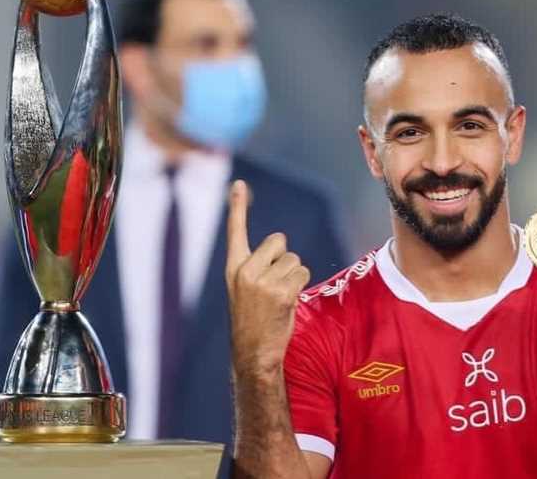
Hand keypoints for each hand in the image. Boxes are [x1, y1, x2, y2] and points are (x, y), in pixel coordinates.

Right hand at [225, 180, 310, 374]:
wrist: (253, 352)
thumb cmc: (253, 321)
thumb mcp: (243, 290)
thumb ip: (257, 267)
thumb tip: (280, 246)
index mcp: (233, 268)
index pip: (236, 231)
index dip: (237, 207)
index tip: (238, 184)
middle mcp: (245, 270)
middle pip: (279, 241)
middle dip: (284, 258)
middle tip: (274, 284)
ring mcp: (263, 281)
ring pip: (294, 260)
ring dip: (294, 276)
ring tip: (280, 297)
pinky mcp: (281, 292)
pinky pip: (302, 274)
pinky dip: (300, 285)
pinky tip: (287, 303)